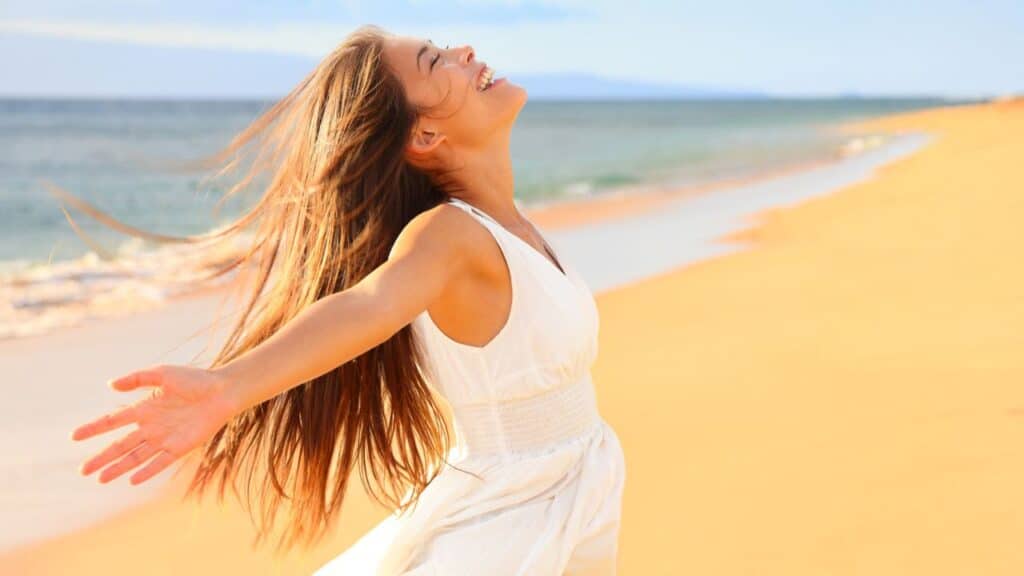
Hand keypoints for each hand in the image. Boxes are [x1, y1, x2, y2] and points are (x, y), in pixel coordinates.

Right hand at [70, 364, 239, 484]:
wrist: (222, 391)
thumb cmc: (195, 380)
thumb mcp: (163, 374)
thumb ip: (137, 379)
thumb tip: (110, 385)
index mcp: (145, 409)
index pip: (114, 421)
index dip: (94, 428)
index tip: (75, 436)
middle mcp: (152, 426)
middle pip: (121, 445)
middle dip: (102, 457)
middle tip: (83, 470)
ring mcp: (165, 438)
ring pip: (136, 457)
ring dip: (118, 468)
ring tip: (100, 479)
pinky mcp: (180, 447)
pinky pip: (160, 462)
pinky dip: (146, 471)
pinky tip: (132, 480)